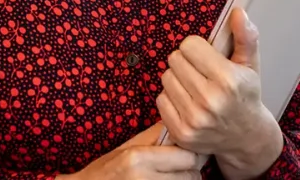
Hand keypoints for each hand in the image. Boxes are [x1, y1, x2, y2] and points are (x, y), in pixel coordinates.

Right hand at [58, 123, 200, 179]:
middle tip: (181, 166)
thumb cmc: (105, 170)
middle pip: (192, 175)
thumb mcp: (128, 148)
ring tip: (171, 176)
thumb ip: (156, 136)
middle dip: (191, 170)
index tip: (190, 151)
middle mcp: (144, 178)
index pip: (188, 156)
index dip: (194, 153)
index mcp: (139, 158)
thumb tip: (181, 124)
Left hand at [158, 9, 282, 178]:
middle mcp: (210, 100)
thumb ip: (245, 36)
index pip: (189, 45)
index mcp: (228, 80)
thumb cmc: (246, 96)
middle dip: (186, 62)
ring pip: (166, 78)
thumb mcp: (251, 65)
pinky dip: (171, 98)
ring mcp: (194, 119)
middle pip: (175, 60)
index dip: (197, 48)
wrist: (246, 137)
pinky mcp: (181, 133)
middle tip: (200, 72)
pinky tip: (188, 102)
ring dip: (177, 79)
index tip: (207, 57)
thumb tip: (237, 12)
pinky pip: (161, 100)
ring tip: (194, 86)